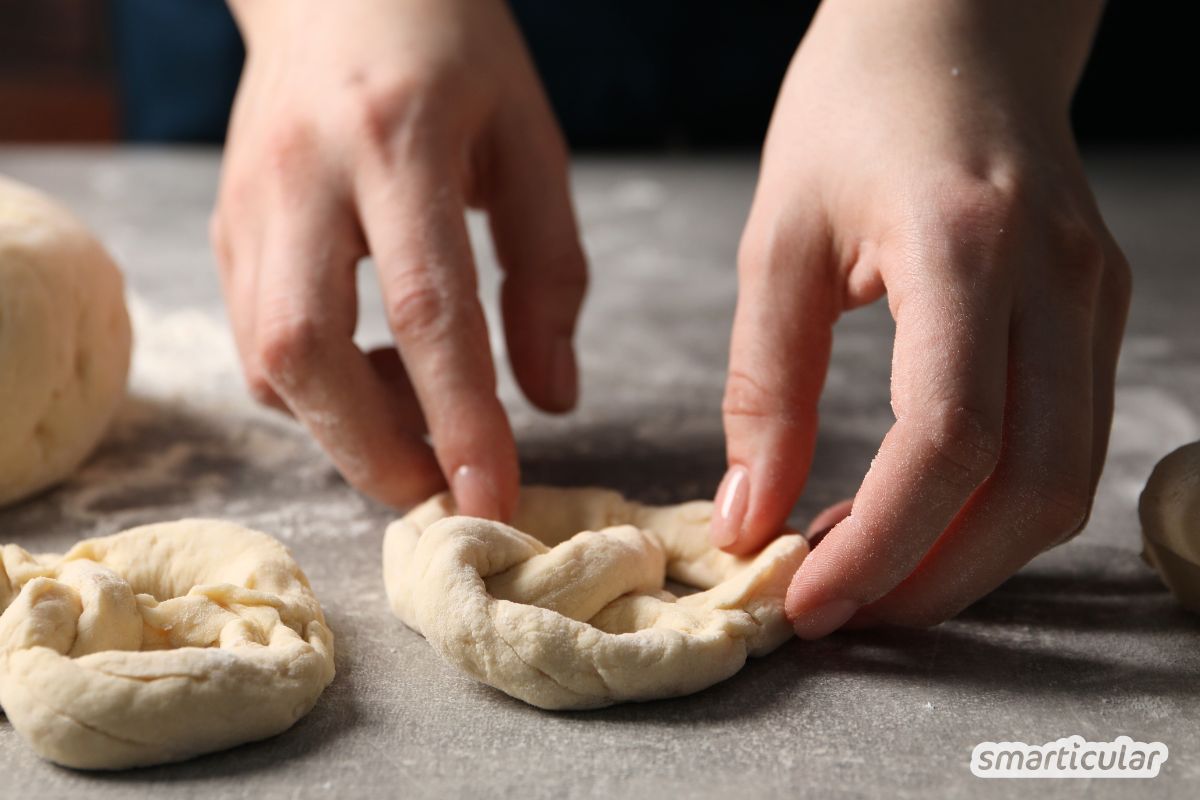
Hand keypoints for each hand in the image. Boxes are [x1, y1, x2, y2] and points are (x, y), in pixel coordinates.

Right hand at [212, 0, 586, 516]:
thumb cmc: (454, 54)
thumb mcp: (531, 143)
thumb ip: (550, 272)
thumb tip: (552, 400)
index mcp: (398, 141)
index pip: (429, 308)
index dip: (462, 419)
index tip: (493, 501)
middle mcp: (303, 176)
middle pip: (307, 352)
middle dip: (373, 450)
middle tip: (442, 490)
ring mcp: (249, 203)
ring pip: (269, 359)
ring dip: (345, 422)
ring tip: (418, 404)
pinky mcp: (227, 225)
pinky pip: (258, 338)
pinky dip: (320, 385)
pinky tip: (373, 361)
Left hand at [711, 0, 1129, 635]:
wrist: (956, 24)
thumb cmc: (854, 108)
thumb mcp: (779, 241)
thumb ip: (765, 385)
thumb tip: (748, 516)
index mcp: (965, 246)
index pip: (948, 440)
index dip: (880, 542)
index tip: (808, 597)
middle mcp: (1057, 278)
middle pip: (1031, 488)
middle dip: (934, 577)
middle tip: (840, 609)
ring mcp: (1095, 294)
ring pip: (1064, 481)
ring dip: (968, 555)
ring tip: (870, 571)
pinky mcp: (1098, 308)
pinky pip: (1066, 441)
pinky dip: (994, 503)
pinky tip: (918, 511)